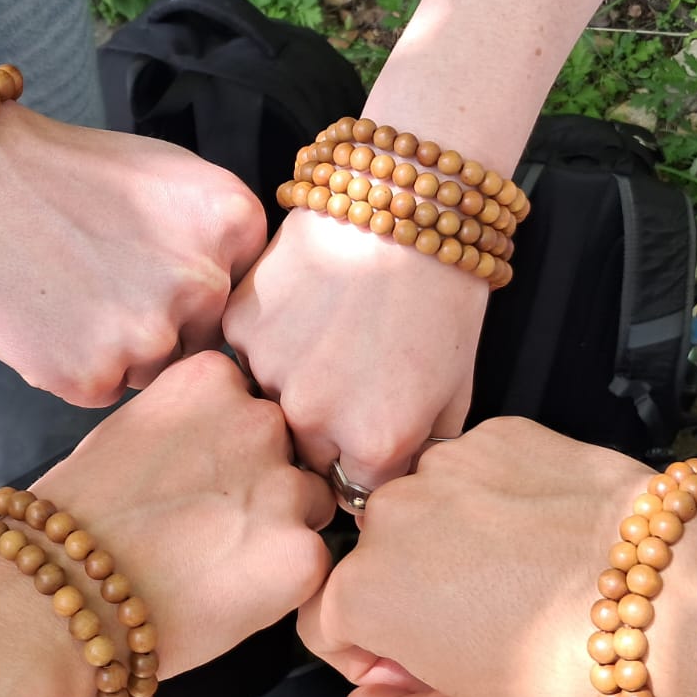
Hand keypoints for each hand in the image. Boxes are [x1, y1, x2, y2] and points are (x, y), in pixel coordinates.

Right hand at [0, 113, 266, 406]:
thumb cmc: (66, 171)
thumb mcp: (171, 175)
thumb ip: (220, 235)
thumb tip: (244, 293)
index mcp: (234, 224)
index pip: (243, 289)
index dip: (197, 284)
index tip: (155, 263)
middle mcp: (205, 283)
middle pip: (205, 335)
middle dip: (163, 320)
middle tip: (105, 279)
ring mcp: (151, 335)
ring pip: (156, 369)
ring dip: (122, 349)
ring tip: (72, 294)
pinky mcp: (93, 377)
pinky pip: (104, 389)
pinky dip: (76, 365)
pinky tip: (47, 317)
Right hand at [30, 351, 335, 677]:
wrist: (56, 596)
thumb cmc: (78, 520)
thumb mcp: (133, 430)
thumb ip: (194, 421)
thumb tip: (230, 440)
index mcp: (213, 378)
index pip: (257, 400)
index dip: (235, 445)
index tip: (204, 476)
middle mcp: (258, 419)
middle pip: (293, 446)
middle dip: (266, 480)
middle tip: (211, 526)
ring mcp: (283, 486)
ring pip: (311, 502)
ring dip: (283, 528)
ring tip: (218, 562)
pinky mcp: (301, 554)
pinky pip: (315, 562)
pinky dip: (284, 581)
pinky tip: (230, 592)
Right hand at [223, 208, 487, 492]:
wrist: (404, 205)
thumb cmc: (444, 294)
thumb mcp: (457, 387)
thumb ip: (422, 450)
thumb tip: (393, 484)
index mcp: (373, 444)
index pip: (354, 492)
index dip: (366, 463)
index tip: (373, 431)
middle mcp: (313, 420)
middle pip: (307, 452)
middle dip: (327, 427)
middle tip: (355, 370)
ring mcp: (268, 373)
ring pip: (272, 402)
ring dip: (294, 381)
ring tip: (333, 329)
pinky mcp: (239, 327)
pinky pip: (248, 354)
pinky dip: (270, 337)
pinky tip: (305, 303)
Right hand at [299, 417, 696, 696]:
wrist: (668, 590)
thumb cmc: (562, 669)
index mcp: (363, 591)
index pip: (328, 625)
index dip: (374, 658)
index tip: (433, 667)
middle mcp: (388, 514)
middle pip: (377, 562)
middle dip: (414, 594)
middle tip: (489, 626)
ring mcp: (445, 463)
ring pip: (427, 510)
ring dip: (453, 540)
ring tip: (525, 575)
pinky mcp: (500, 432)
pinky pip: (476, 471)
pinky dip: (499, 498)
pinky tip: (547, 532)